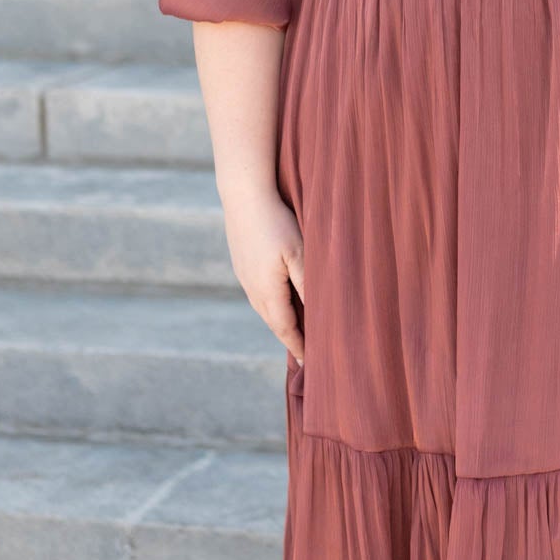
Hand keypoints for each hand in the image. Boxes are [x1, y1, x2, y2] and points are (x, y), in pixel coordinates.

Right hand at [220, 187, 305, 361]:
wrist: (243, 195)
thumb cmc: (276, 221)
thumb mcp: (300, 253)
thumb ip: (308, 284)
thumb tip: (317, 313)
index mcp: (268, 291)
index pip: (285, 328)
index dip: (298, 346)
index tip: (308, 364)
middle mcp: (252, 288)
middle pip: (273, 322)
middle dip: (289, 338)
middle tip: (305, 353)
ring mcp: (244, 276)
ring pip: (264, 308)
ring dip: (280, 321)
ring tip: (295, 330)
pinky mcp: (241, 263)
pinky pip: (259, 293)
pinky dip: (272, 304)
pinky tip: (281, 299)